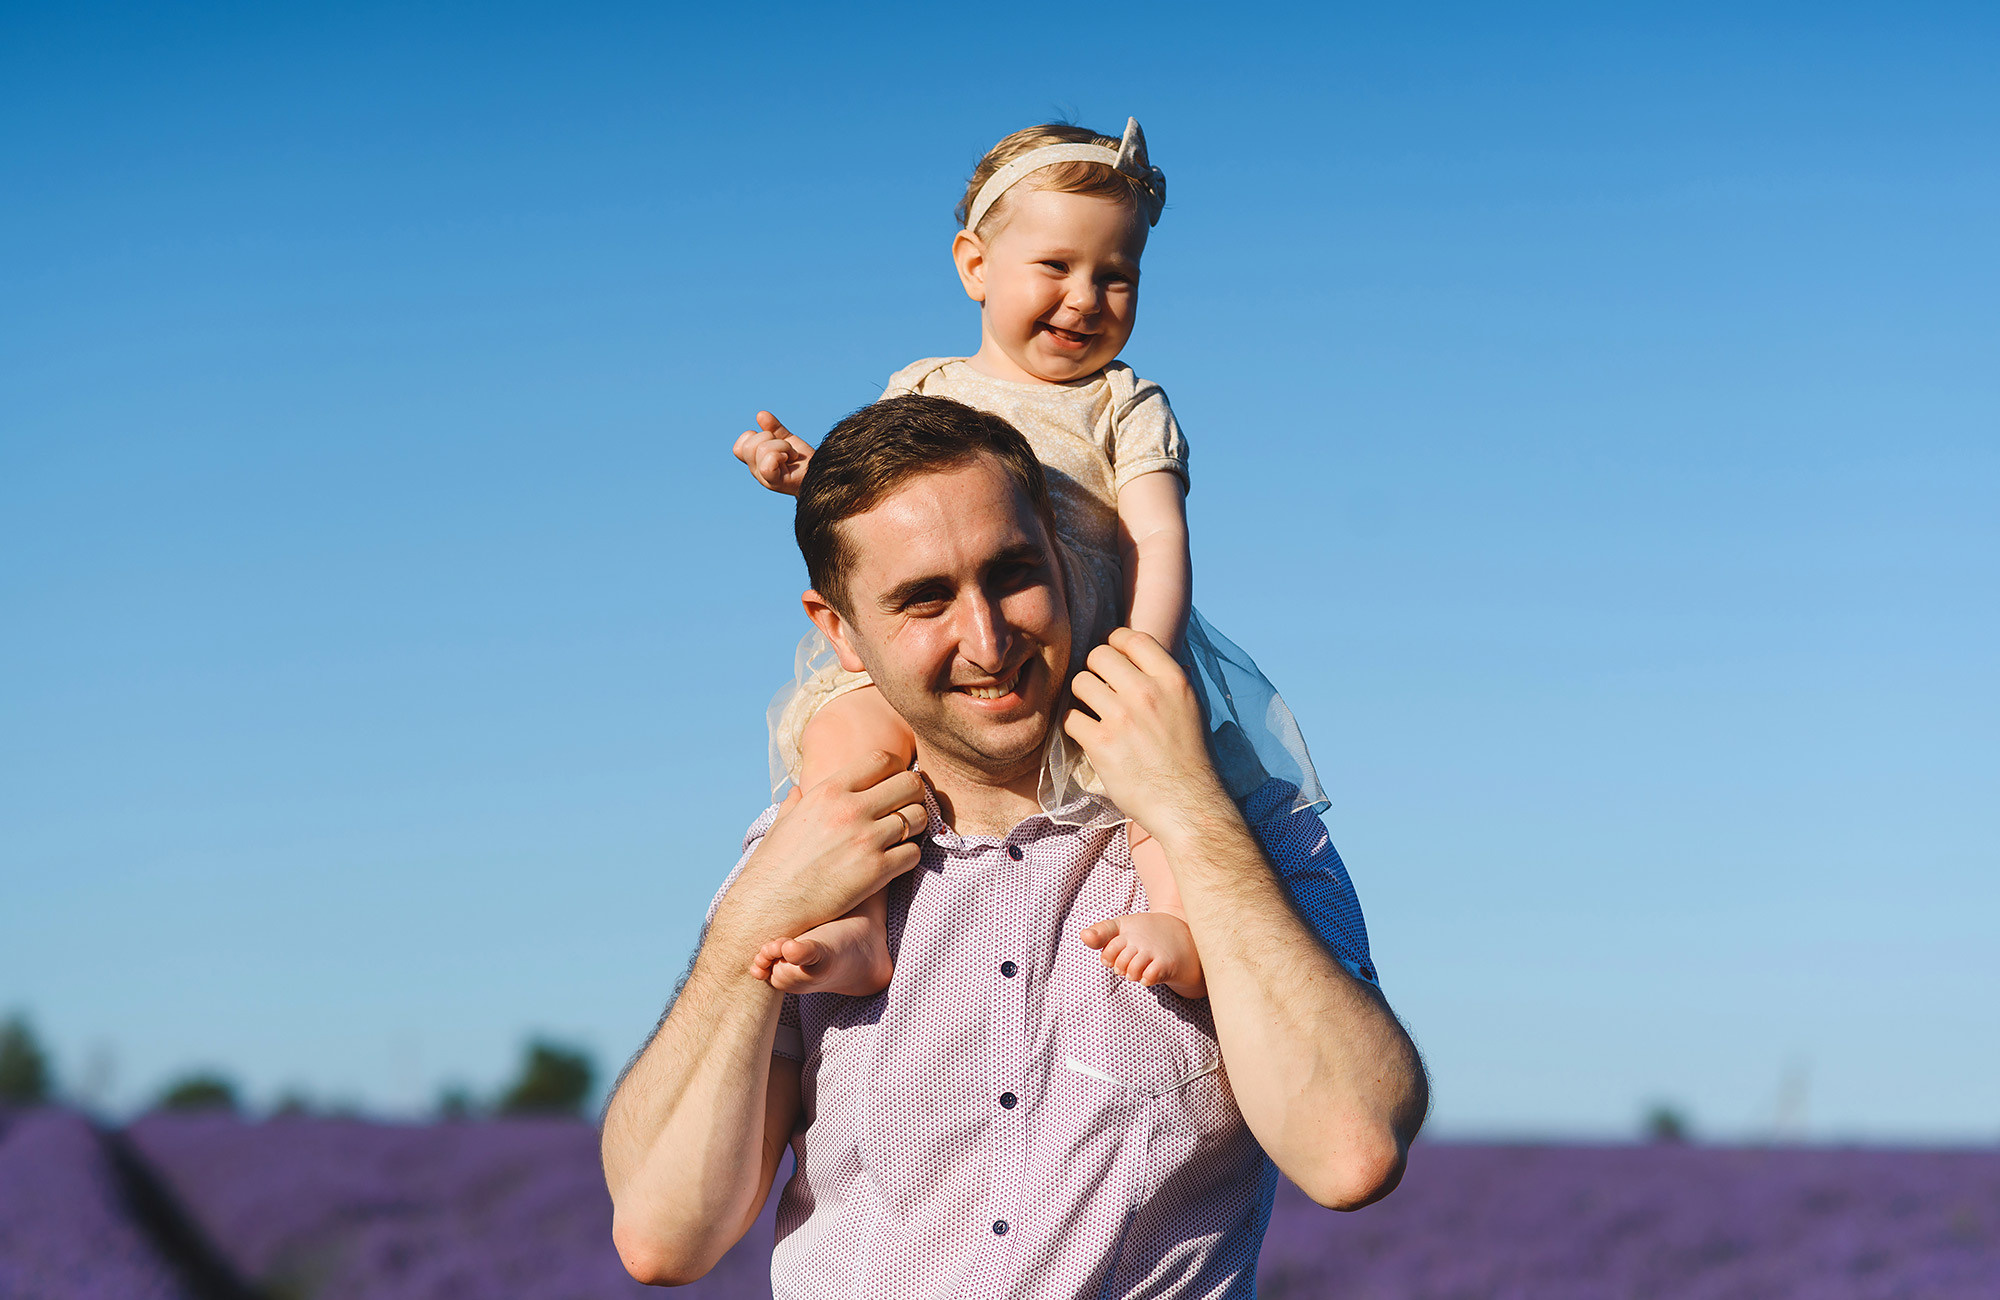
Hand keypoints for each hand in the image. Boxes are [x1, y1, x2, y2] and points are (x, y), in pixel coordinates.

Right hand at [716, 751, 925, 957]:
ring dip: (917, 825)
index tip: (896, 781)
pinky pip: (914, 853)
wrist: (770, 905)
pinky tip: (897, 859)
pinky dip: (910, 855)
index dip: (897, 768)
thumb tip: (797, 791)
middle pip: (909, 784)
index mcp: (830, 791)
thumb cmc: (774, 865)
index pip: (883, 760)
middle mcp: (851, 810)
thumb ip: (796, 803)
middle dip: (915, 793)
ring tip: (905, 834)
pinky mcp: (876, 871)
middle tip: (909, 806)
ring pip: (918, 817)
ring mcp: (866, 840)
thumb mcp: (782, 822)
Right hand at [732, 411, 813, 494]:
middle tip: (787, 448)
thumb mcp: (787, 440)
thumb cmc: (804, 461)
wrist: (821, 472)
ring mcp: (765, 478)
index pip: (739, 447)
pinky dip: (781, 454)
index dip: (754, 437)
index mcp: (755, 462)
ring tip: (792, 454)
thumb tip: (760, 414)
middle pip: (749, 445)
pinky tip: (791, 458)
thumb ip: (773, 428)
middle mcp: (757, 471)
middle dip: (771, 438)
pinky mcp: (775, 482)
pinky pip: (766, 464)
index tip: (773, 441)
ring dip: (782, 446)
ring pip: (761, 449)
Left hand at [1063, 628, 1227, 839]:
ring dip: (1081, 697)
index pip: (1131, 638)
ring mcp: (1122, 717)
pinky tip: (1086, 734)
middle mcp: (1147, 692)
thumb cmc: (1191, 758)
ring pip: (1080, 683)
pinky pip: (1070, 717)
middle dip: (1094, 669)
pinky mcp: (1102, 744)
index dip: (1115, 642)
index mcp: (1173, 680)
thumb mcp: (1192, 708)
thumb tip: (1148, 658)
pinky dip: (1074, 725)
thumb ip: (1168, 681)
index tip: (1110, 657)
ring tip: (1091, 712)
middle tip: (1098, 687)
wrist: (1188, 804)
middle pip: (1099, 655)